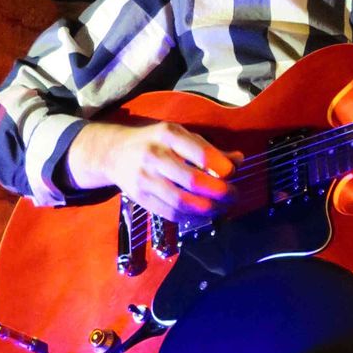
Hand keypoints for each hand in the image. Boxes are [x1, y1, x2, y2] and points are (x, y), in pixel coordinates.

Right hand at [65, 119, 241, 222]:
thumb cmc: (154, 142)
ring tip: (222, 207)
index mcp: (168, 135)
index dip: (222, 168)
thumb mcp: (179, 135)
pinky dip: (192, 217)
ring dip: (209, 209)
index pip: (201, 154)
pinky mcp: (141, 198)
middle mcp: (155, 156)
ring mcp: (146, 179)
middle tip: (233, 195)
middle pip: (194, 181)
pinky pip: (171, 213)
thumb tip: (238, 160)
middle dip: (220, 192)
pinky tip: (204, 214)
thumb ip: (208, 148)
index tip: (232, 174)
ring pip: (182, 202)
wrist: (113, 152)